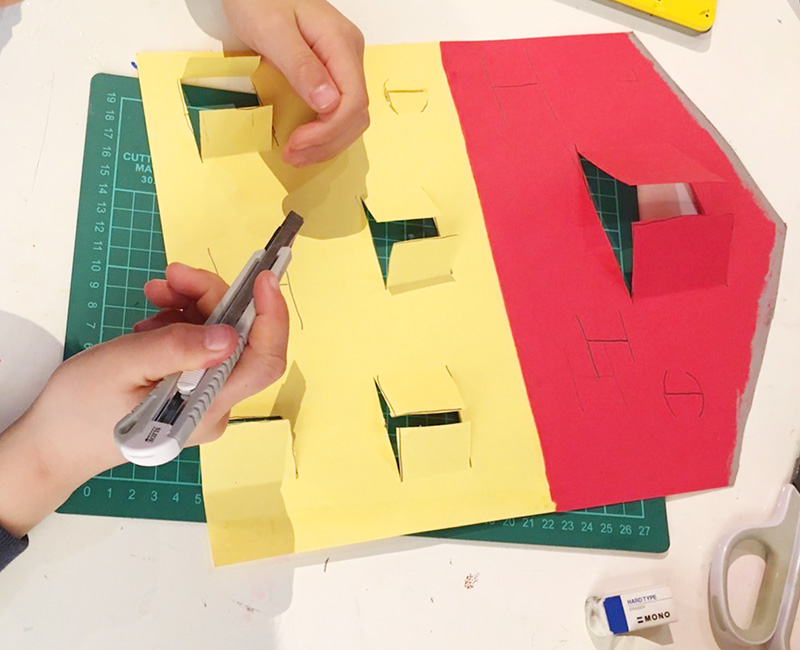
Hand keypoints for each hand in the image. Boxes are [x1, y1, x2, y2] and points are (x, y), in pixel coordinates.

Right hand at [0, 263, 287, 536]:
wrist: (53, 443)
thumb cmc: (80, 410)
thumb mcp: (122, 367)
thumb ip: (177, 349)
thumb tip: (229, 333)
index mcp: (204, 407)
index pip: (262, 362)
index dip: (271, 318)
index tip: (261, 278)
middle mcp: (214, 407)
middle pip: (238, 342)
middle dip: (214, 300)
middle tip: (174, 275)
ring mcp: (203, 400)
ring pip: (219, 340)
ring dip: (194, 307)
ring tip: (156, 293)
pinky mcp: (190, 392)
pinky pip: (201, 349)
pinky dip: (183, 324)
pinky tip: (155, 319)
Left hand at [222, 0, 368, 166]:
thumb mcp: (273, 31)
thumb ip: (301, 66)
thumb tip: (329, 104)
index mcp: (341, 44)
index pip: (353, 101)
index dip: (328, 131)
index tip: (297, 144)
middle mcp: (349, 55)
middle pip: (356, 114)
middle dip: (327, 142)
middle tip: (292, 156)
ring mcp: (343, 64)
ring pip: (350, 116)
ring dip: (327, 142)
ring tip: (296, 154)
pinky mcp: (331, 71)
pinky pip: (338, 109)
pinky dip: (323, 131)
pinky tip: (304, 140)